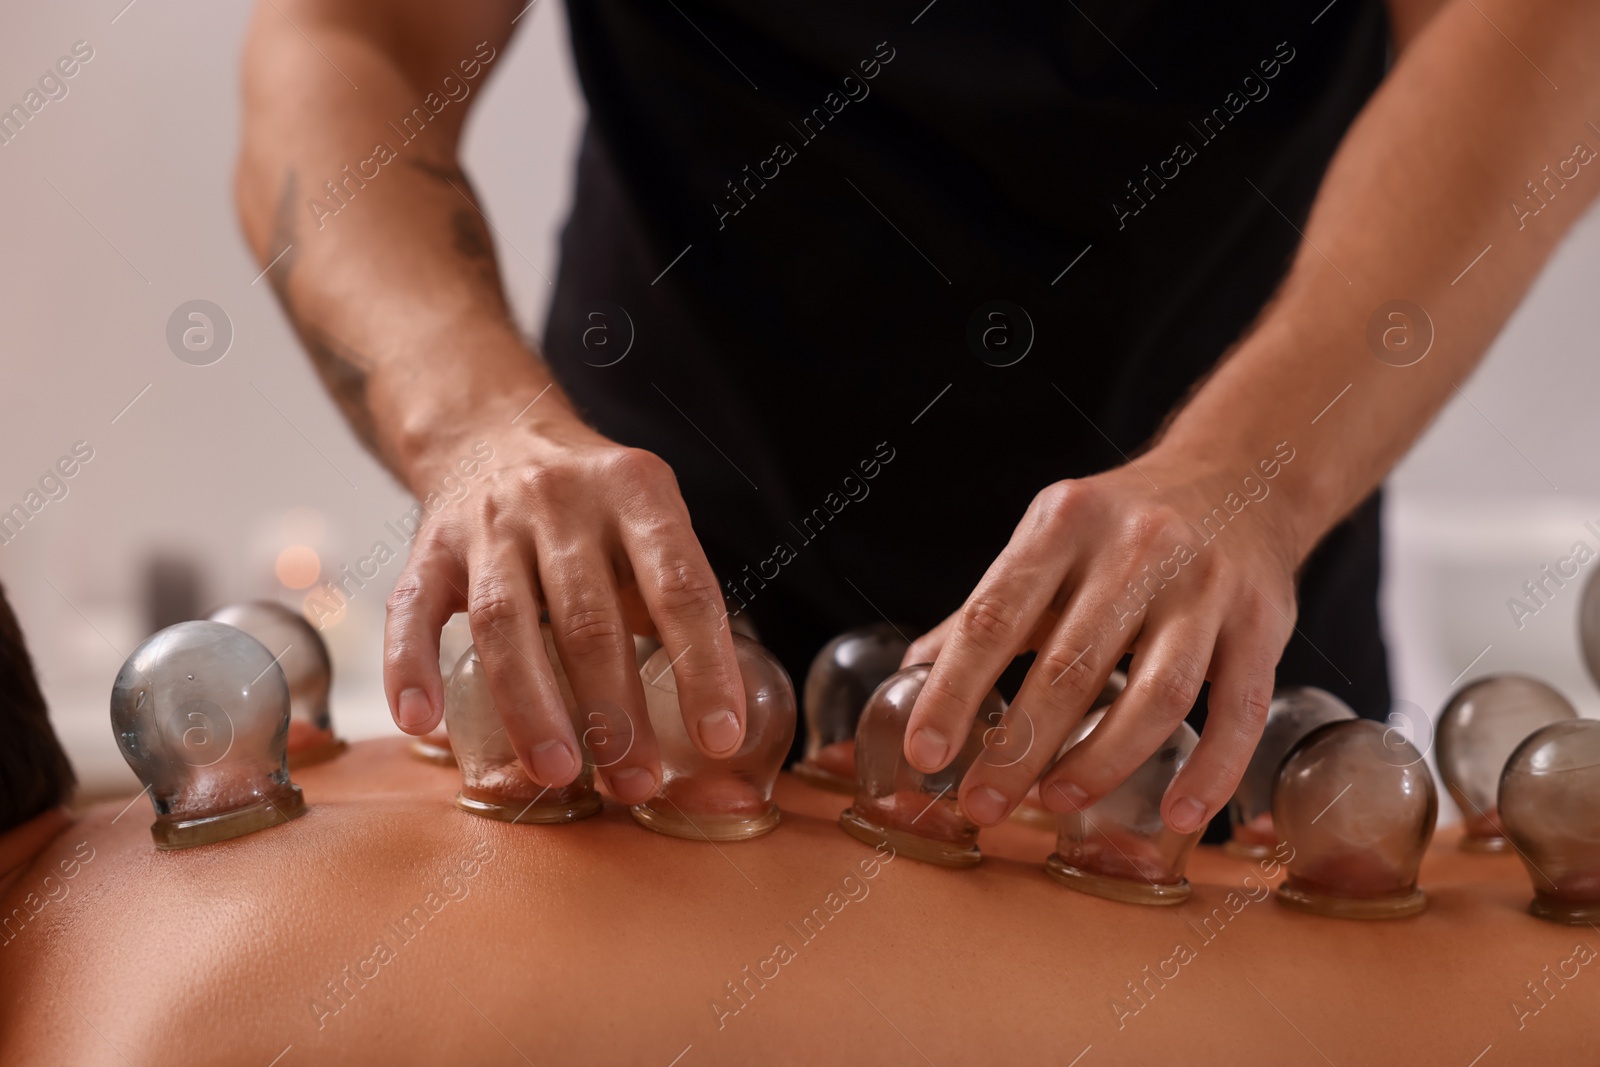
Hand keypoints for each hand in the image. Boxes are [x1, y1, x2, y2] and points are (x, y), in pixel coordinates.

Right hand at [382, 412, 745, 803]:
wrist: (494, 430)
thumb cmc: (591, 507)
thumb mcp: (649, 523)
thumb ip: (673, 600)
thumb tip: (713, 721)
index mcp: (636, 494)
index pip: (681, 588)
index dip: (705, 667)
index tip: (720, 737)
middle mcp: (562, 501)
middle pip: (590, 618)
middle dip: (616, 713)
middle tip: (636, 782)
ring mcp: (489, 523)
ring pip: (507, 623)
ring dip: (533, 708)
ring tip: (558, 774)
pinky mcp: (429, 546)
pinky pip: (413, 611)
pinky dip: (411, 667)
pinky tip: (425, 723)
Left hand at [900, 452, 1300, 834]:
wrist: (1240, 475)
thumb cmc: (1123, 525)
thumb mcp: (1048, 542)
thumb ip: (987, 611)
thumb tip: (911, 675)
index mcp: (1063, 524)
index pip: (995, 617)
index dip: (953, 691)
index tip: (924, 753)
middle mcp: (1137, 547)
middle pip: (1070, 666)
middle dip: (1019, 748)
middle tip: (983, 804)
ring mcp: (1205, 585)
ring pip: (1157, 695)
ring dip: (1101, 762)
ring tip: (1055, 803)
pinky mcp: (1263, 622)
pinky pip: (1238, 710)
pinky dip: (1210, 770)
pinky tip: (1176, 815)